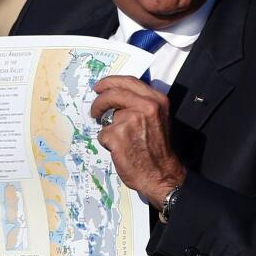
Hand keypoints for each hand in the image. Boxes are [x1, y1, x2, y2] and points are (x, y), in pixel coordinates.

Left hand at [90, 75, 185, 206]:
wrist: (161, 174)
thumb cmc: (158, 148)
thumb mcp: (158, 117)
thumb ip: (141, 103)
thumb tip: (115, 95)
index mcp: (157, 100)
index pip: (128, 81)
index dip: (110, 82)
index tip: (99, 87)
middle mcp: (146, 106)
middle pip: (113, 94)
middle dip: (99, 101)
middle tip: (94, 110)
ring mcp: (131, 120)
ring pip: (108, 118)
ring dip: (109, 129)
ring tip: (122, 142)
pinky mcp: (118, 135)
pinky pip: (103, 134)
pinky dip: (107, 142)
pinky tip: (120, 150)